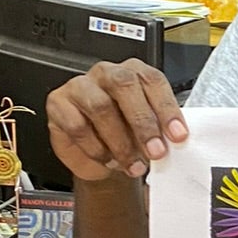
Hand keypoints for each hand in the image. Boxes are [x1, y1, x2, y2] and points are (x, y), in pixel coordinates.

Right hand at [46, 58, 188, 182]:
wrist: (98, 156)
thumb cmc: (125, 136)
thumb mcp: (148, 133)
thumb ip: (161, 131)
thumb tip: (176, 141)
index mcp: (134, 72)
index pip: (152, 80)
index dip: (166, 108)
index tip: (178, 135)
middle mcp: (107, 73)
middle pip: (124, 85)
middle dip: (142, 122)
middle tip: (156, 152)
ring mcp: (80, 86)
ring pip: (100, 106)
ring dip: (120, 142)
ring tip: (133, 164)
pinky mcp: (59, 104)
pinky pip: (77, 125)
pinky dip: (96, 148)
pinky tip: (108, 160)